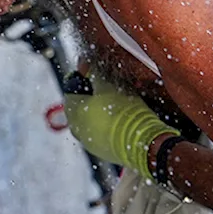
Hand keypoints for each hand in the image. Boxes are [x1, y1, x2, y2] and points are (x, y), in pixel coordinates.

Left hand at [62, 72, 178, 180]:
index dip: (81, 79)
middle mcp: (77, 130)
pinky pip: (101, 133)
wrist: (142, 141)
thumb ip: (94, 73)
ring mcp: (90, 143)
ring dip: (98, 111)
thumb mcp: (108, 85)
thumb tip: (84, 62)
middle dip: (90, 96)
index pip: (70, 90)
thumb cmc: (123, 111)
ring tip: (115, 102)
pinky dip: (106, 124)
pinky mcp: (104, 151)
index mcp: (74, 112)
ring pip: (89, 121)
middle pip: (79, 107)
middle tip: (105, 87)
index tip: (91, 72)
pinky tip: (120, 118)